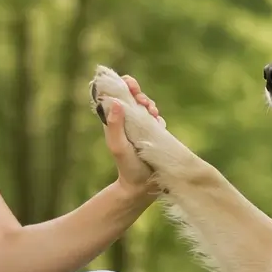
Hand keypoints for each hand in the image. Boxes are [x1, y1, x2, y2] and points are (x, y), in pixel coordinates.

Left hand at [102, 74, 163, 196]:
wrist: (142, 185)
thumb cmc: (126, 166)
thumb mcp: (118, 146)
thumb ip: (115, 126)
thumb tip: (116, 102)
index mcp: (113, 120)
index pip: (114, 94)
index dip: (122, 86)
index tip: (131, 86)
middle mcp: (125, 120)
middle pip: (131, 96)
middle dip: (139, 95)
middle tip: (145, 103)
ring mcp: (138, 125)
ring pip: (144, 105)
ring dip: (150, 105)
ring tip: (153, 113)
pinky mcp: (151, 131)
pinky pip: (155, 117)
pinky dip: (157, 117)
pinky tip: (158, 123)